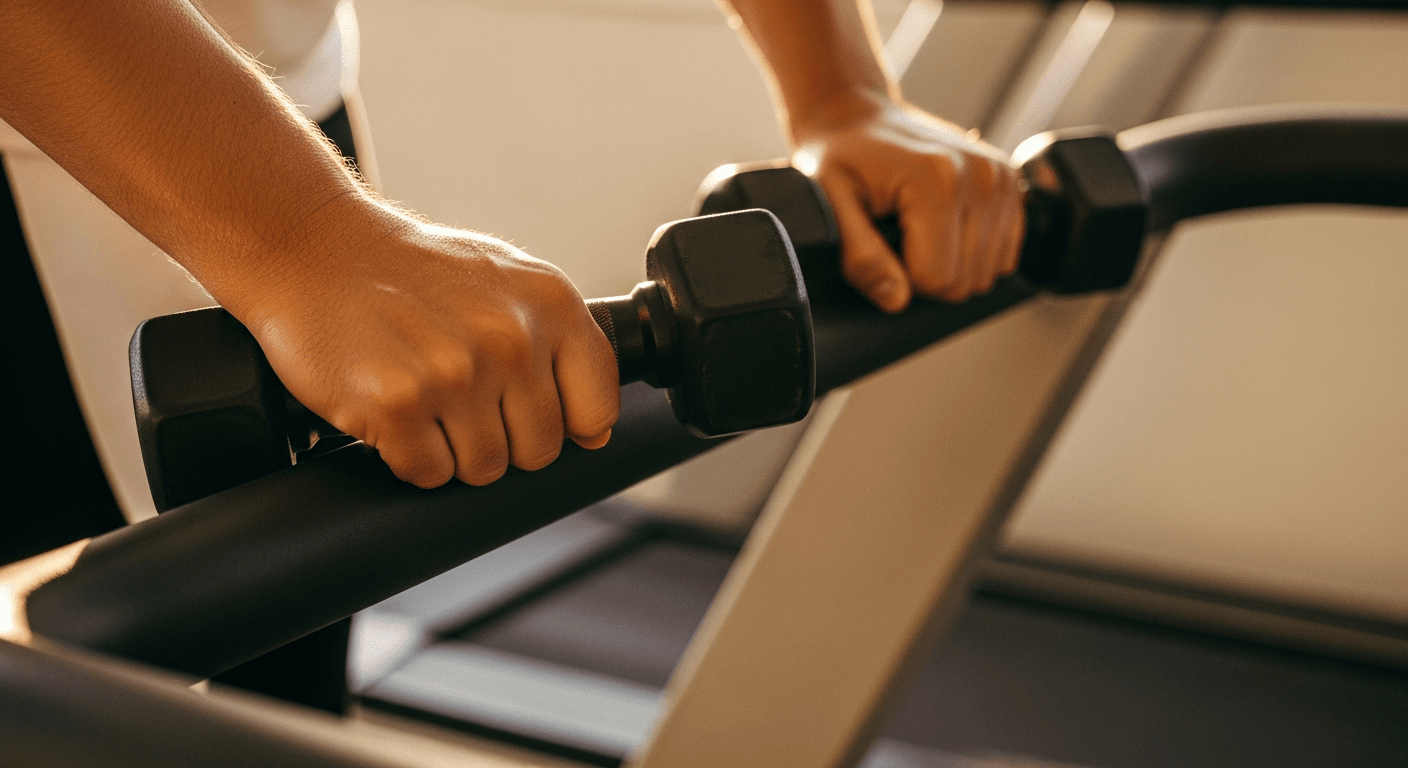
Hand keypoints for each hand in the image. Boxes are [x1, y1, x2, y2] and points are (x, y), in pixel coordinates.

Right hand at [230, 199, 618, 487]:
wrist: (314, 250)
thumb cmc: (411, 270)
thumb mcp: (505, 281)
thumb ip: (560, 342)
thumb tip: (596, 431)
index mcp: (550, 304)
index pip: (596, 409)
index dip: (565, 423)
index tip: (529, 410)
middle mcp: (511, 338)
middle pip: (539, 451)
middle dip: (502, 439)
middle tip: (460, 398)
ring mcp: (454, 373)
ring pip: (485, 469)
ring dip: (452, 449)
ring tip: (425, 398)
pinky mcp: (397, 405)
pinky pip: (429, 474)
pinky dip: (409, 456)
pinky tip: (394, 411)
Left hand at [792, 97, 1024, 312]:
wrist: (857, 117)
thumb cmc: (839, 159)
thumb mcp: (832, 208)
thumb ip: (861, 257)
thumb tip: (897, 301)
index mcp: (938, 180)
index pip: (938, 280)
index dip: (902, 277)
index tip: (881, 243)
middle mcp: (980, 176)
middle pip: (966, 282)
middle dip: (926, 273)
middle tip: (897, 234)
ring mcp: (1001, 178)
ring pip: (987, 274)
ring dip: (950, 263)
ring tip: (917, 226)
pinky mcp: (1010, 183)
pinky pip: (1003, 256)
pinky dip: (971, 252)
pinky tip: (942, 224)